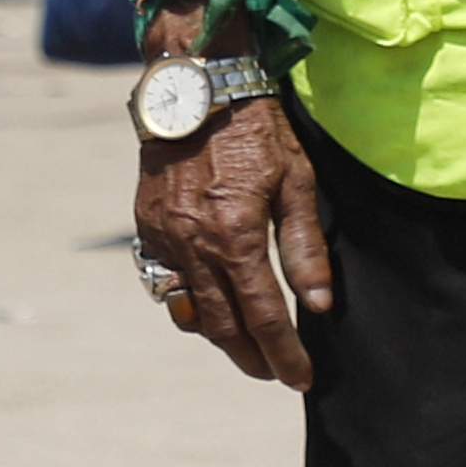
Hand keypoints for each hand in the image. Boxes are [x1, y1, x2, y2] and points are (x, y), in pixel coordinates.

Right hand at [134, 11, 335, 388]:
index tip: (300, 377)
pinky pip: (167, 283)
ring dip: (219, 338)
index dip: (284, 353)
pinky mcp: (146, 229)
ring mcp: (164, 239)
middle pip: (223, 326)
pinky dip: (191, 304)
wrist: (196, 88)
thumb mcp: (296, 182)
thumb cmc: (255, 130)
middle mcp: (194, 245)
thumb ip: (305, 248)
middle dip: (251, 358)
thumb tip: (318, 305)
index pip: (264, 317)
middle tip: (273, 372)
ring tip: (247, 349)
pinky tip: (213, 308)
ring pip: (190, 311)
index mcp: (236, 235)